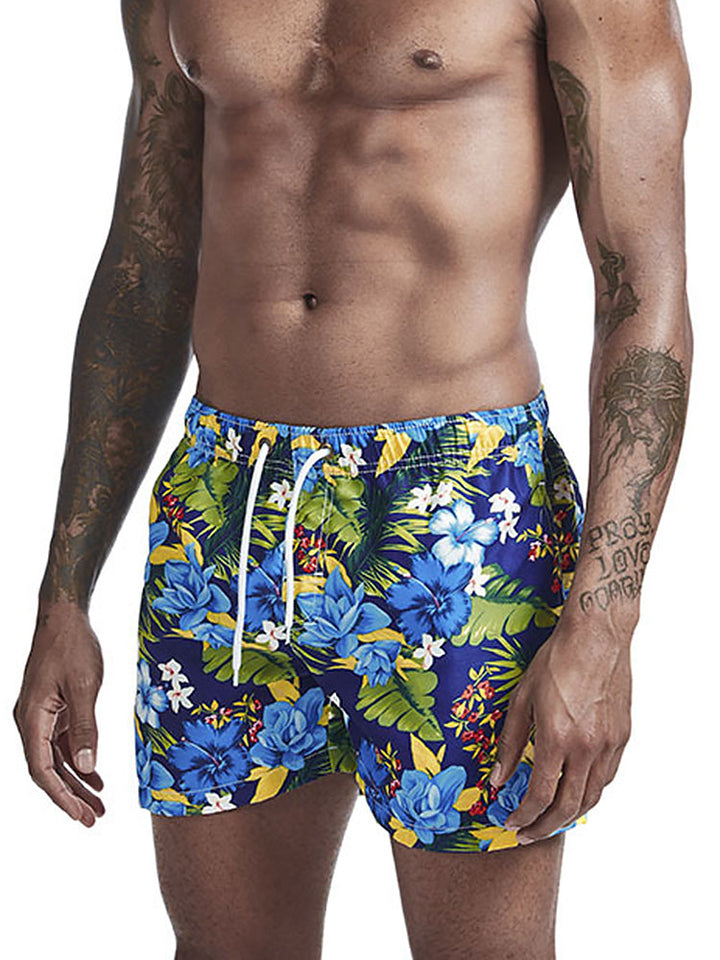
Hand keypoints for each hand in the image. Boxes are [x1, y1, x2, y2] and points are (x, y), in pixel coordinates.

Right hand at [14, 601, 104, 826]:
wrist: (64, 616)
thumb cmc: (72, 646)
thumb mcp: (84, 686)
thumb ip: (86, 727)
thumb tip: (87, 766)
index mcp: (31, 719)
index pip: (41, 770)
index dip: (60, 796)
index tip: (79, 816)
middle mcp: (29, 722)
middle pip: (48, 770)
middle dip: (70, 797)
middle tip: (93, 820)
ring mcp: (40, 716)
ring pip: (56, 759)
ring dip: (76, 782)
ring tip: (99, 806)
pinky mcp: (52, 709)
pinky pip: (63, 743)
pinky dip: (78, 760)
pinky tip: (96, 777)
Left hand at [489, 617, 631, 843]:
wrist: (595, 637)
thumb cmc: (554, 661)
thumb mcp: (521, 698)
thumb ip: (511, 742)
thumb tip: (498, 777)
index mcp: (558, 739)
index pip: (541, 796)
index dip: (524, 816)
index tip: (512, 824)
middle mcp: (587, 748)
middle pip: (569, 807)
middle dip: (545, 827)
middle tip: (528, 834)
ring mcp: (609, 744)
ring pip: (592, 796)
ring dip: (570, 814)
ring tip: (550, 818)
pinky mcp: (622, 736)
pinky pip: (607, 776)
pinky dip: (590, 791)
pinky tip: (576, 789)